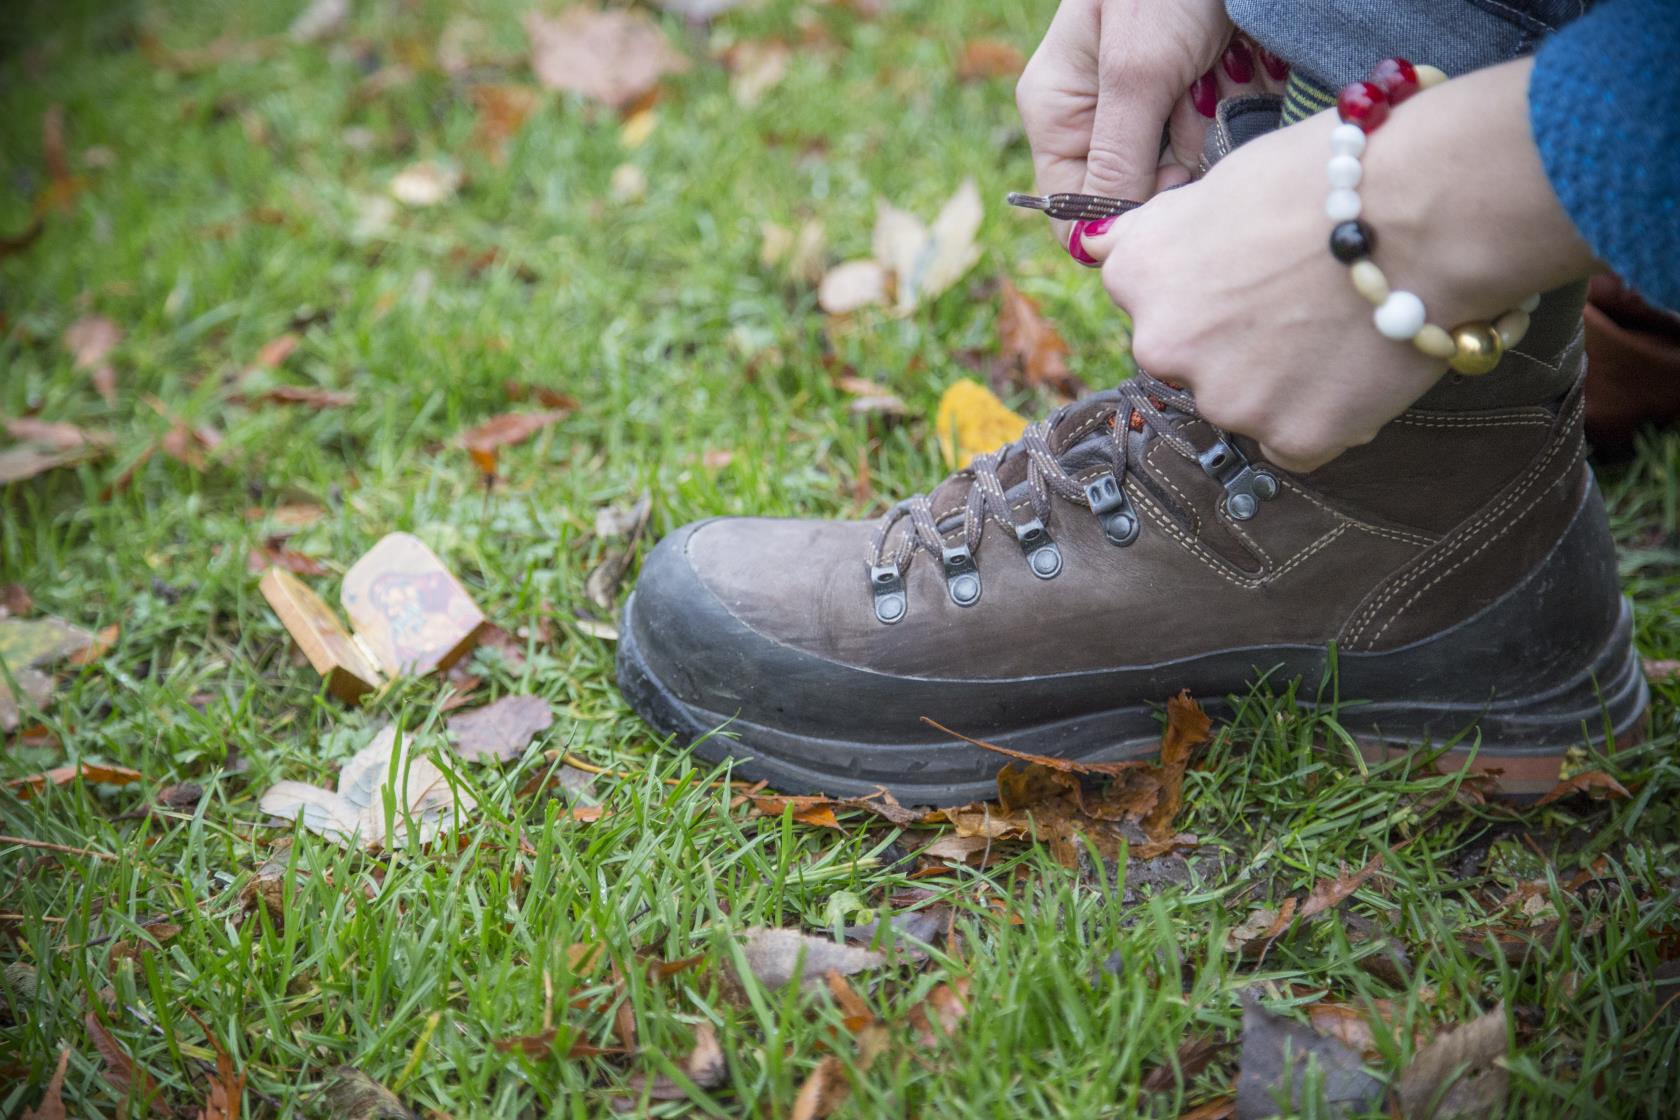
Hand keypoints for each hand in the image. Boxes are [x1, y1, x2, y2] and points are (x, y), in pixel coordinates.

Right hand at [1016, 0, 1284, 257]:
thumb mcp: (1137, 70)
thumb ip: (1117, 158)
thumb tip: (1094, 245)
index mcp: (1058, 113)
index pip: (1070, 212)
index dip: (1117, 225)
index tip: (1169, 201)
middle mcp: (1097, 121)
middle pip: (1132, 198)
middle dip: (1175, 172)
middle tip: (1200, 111)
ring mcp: (1147, 112)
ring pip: (1179, 174)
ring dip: (1209, 140)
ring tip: (1220, 75)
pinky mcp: (1191, 100)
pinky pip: (1211, 143)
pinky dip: (1232, 119)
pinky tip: (1238, 75)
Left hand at [1081, 57, 1597, 471]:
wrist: (1426, 208)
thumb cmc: (1327, 174)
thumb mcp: (1219, 180)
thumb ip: (1155, 230)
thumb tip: (1098, 246)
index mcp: (1137, 275)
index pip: (1151, 301)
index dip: (1209, 285)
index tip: (1254, 268)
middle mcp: (1161, 345)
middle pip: (1191, 361)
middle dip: (1236, 342)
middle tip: (1304, 301)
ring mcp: (1225, 398)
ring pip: (1244, 404)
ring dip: (1282, 382)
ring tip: (1342, 327)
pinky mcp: (1290, 436)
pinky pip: (1298, 441)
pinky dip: (1326, 416)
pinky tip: (1359, 368)